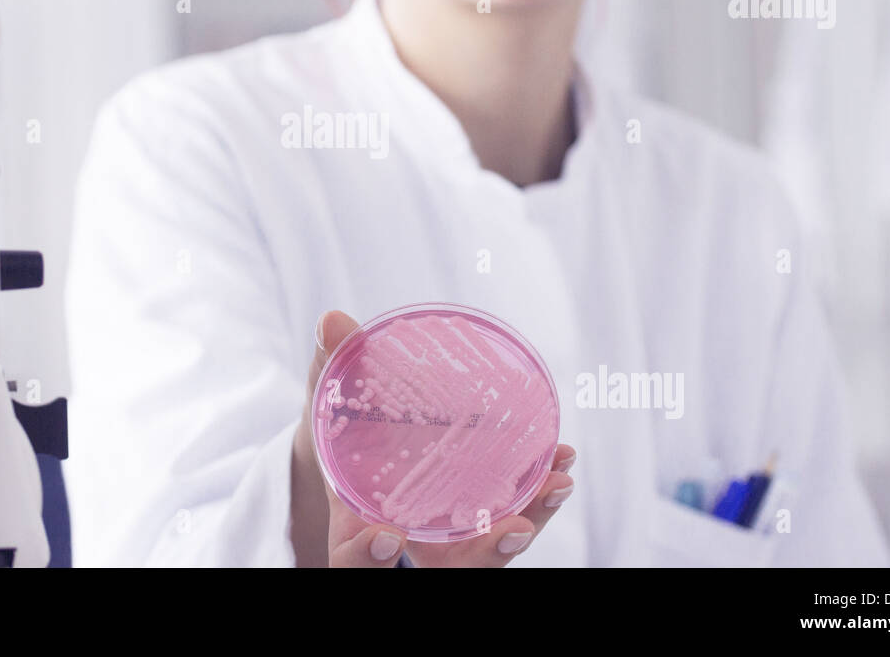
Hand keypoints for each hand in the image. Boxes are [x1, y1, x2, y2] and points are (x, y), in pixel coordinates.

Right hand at [292, 309, 575, 566]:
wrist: (357, 444)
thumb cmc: (342, 427)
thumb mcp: (330, 400)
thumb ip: (330, 366)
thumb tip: (332, 319)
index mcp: (353, 528)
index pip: (353, 561)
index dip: (365, 558)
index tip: (387, 536)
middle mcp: (404, 542)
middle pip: (446, 569)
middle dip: (484, 554)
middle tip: (514, 529)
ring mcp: (443, 536)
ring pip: (488, 552)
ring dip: (528, 521)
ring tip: (556, 481)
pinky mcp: (472, 520)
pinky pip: (509, 520)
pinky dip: (536, 496)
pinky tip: (559, 459)